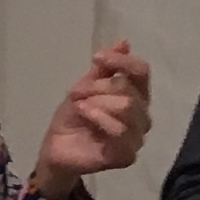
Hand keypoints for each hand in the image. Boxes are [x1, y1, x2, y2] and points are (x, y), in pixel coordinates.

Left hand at [33, 41, 152, 189]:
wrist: (57, 146)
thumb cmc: (75, 116)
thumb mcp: (86, 85)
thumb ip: (105, 68)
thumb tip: (124, 42)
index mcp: (136, 96)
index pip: (142, 72)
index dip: (121, 61)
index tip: (96, 58)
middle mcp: (142, 116)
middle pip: (129, 90)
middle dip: (99, 88)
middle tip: (76, 93)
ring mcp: (136, 137)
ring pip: (127, 108)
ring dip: (98, 103)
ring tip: (80, 106)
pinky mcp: (126, 156)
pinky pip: (121, 132)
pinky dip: (100, 119)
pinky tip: (85, 115)